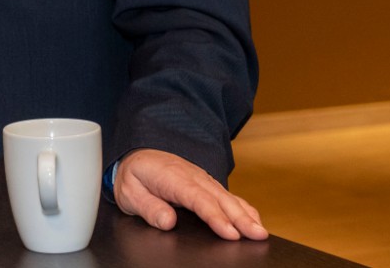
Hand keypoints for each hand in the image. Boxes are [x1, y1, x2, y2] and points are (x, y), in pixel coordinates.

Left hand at [114, 149, 267, 240]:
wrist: (136, 155)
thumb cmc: (133, 176)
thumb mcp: (129, 192)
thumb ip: (148, 207)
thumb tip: (168, 222)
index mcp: (172, 177)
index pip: (197, 198)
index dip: (215, 216)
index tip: (230, 233)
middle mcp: (191, 176)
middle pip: (219, 198)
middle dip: (240, 218)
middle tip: (257, 235)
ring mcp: (201, 178)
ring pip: (227, 197)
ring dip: (245, 214)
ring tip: (260, 232)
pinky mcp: (206, 183)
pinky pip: (227, 195)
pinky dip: (243, 207)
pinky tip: (253, 219)